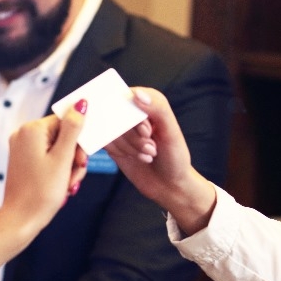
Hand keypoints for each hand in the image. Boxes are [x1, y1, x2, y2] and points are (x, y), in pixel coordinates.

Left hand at [1, 106, 87, 235]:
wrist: (21, 220)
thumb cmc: (41, 192)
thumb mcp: (63, 159)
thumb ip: (73, 129)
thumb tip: (81, 104)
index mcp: (32, 130)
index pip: (66, 121)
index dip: (79, 140)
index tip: (82, 159)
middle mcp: (24, 135)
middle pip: (63, 135)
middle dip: (74, 156)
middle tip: (75, 173)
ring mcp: (22, 148)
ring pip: (58, 149)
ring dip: (69, 166)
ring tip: (68, 184)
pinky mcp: (24, 161)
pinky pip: (49, 158)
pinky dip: (59, 170)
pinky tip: (62, 186)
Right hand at [106, 88, 216, 234]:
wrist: (169, 185)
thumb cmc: (175, 157)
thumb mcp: (171, 132)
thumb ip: (158, 109)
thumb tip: (136, 94)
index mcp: (150, 102)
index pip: (129, 96)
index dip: (134, 116)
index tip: (147, 132)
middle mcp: (134, 112)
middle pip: (118, 114)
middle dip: (134, 136)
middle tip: (152, 148)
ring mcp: (122, 128)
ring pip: (110, 129)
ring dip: (130, 146)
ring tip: (148, 154)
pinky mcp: (112, 142)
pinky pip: (104, 141)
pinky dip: (120, 152)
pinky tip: (135, 158)